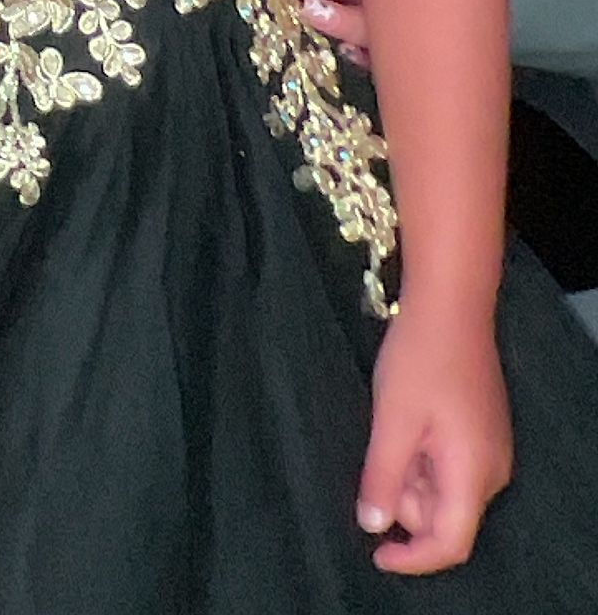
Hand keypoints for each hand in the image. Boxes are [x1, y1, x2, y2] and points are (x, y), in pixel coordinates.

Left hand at [360, 308, 511, 573]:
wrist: (450, 305)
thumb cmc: (420, 359)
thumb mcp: (392, 420)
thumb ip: (383, 477)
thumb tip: (373, 525)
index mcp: (473, 474)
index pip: (450, 543)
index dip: (413, 558)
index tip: (375, 553)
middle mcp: (491, 471)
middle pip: (444, 515)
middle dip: (405, 498)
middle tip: (381, 447)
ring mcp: (491, 451)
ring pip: (443, 489)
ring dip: (411, 473)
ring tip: (393, 423)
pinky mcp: (483, 433)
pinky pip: (449, 465)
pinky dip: (421, 456)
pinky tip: (407, 420)